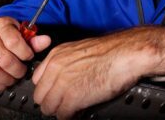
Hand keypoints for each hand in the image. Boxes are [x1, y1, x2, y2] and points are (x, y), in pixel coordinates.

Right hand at [0, 17, 50, 89]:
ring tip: (14, 77)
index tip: (29, 57)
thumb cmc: (0, 32)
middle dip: (18, 70)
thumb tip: (46, 41)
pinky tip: (3, 81)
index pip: (14, 42)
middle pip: (5, 60)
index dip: (25, 53)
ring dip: (8, 79)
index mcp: (0, 26)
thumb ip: (32, 39)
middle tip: (23, 71)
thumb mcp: (17, 30)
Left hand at [31, 26, 164, 118]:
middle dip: (52, 102)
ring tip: (72, 109)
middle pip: (40, 96)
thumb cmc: (111, 51)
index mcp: (56, 55)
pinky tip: (79, 112)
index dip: (48, 90)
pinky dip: (70, 116)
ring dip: (60, 110)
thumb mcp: (80, 50)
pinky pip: (62, 115)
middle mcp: (56, 68)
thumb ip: (66, 63)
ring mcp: (63, 83)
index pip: (38, 80)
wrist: (126, 54)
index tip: (54, 94)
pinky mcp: (73, 97)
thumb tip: (62, 78)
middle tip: (64, 104)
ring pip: (48, 108)